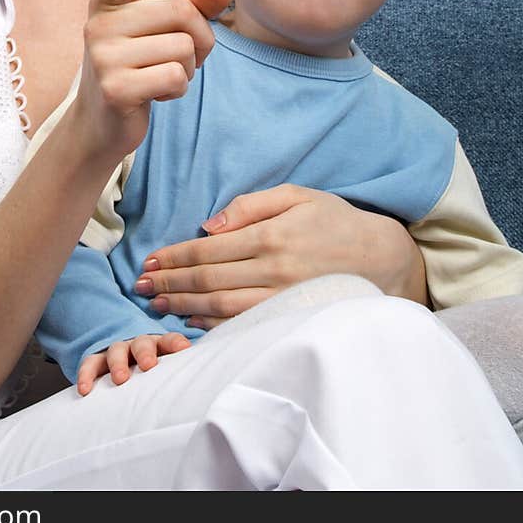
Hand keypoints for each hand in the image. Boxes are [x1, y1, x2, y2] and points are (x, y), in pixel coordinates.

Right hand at [73, 0, 232, 163]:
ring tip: (162, 77)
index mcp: (108, 4)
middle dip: (200, 40)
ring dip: (187, 69)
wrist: (101, 124)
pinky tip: (157, 94)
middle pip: (181, 13)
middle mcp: (100, 25)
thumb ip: (191, 8)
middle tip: (184, 58)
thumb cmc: (136, 69)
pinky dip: (178, 88)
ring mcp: (103, 56)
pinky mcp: (114, 87)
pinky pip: (174, 76)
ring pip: (183, 48)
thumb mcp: (159, 34)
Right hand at [76, 332, 191, 394]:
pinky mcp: (97, 360)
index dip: (175, 343)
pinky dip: (86, 375)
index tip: (184, 350)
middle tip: (148, 365)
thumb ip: (182, 369)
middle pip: (142, 343)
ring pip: (116, 351)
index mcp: (159, 345)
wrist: (124, 357)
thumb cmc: (152, 367)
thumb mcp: (167, 367)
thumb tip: (211, 380)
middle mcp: (137, 344)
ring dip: (118, 363)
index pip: (169, 340)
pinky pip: (90, 364)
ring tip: (120, 379)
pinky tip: (85, 389)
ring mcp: (117, 351)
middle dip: (145, 353)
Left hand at [134, 184, 427, 325]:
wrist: (381, 257)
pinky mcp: (290, 318)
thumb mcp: (297, 196)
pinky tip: (190, 322)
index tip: (150, 261)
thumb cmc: (334, 221)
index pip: (208, 250)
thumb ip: (251, 205)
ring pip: (220, 307)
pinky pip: (243, 325)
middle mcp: (274, 270)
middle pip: (208, 280)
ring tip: (157, 304)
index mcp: (271, 236)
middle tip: (141, 286)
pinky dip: (212, 326)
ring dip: (183, 307)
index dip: (175, 256)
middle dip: (170, 283)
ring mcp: (282, 299)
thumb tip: (210, 225)